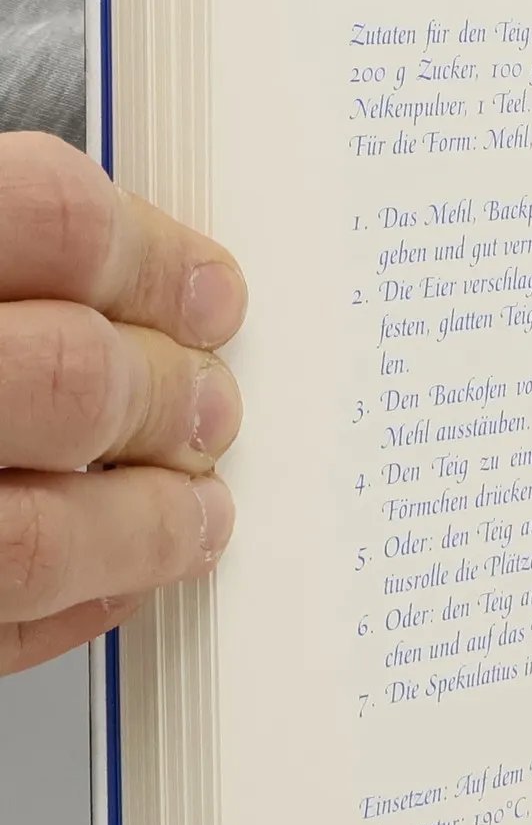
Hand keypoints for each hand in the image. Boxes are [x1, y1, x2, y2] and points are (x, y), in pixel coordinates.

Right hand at [0, 132, 244, 674]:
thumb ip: (8, 253)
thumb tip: (156, 276)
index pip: (49, 217)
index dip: (154, 259)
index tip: (217, 294)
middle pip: (73, 378)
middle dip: (175, 398)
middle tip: (216, 408)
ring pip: (41, 538)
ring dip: (148, 527)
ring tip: (198, 513)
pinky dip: (72, 607)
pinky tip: (107, 582)